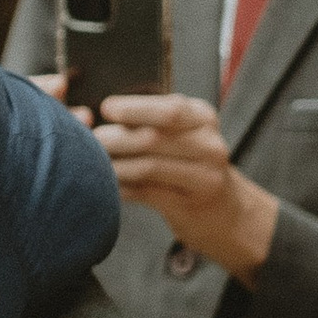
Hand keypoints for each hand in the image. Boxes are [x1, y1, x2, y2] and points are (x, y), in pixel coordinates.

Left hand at [93, 93, 277, 280]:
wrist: (224, 209)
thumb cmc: (190, 161)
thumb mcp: (183, 131)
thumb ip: (152, 118)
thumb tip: (103, 109)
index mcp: (202, 118)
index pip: (170, 109)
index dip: (135, 108)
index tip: (107, 108)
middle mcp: (209, 146)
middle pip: (154, 138)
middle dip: (116, 138)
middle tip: (93, 139)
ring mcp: (203, 178)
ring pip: (148, 167)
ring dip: (115, 165)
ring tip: (95, 163)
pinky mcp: (189, 205)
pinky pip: (145, 193)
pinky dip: (122, 187)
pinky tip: (109, 185)